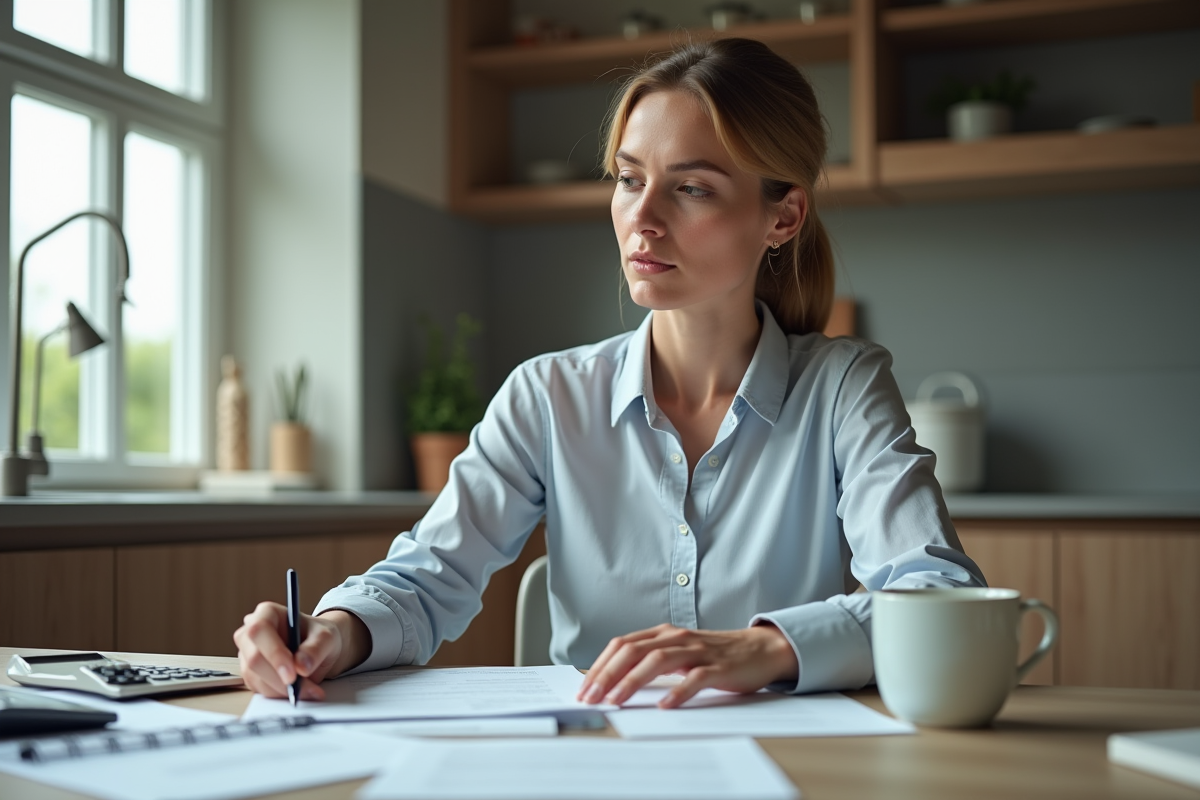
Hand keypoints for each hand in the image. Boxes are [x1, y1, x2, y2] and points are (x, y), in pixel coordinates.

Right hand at [233, 604, 369, 699]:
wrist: (319, 649)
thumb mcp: (326, 637)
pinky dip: (280, 695)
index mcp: (267, 613)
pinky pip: (259, 689)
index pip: (260, 631)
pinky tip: (299, 691)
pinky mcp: (251, 674)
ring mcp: (247, 655)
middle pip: (254, 658)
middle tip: (303, 689)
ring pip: (255, 678)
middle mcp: (251, 633)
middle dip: (279, 678)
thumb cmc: (319, 636)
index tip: (292, 674)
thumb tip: (301, 667)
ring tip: (309, 690)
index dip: (274, 653)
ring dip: (282, 690)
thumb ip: (316, 649)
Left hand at [576, 623, 798, 708]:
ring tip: (616, 701)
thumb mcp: (677, 652)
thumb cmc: (714, 654)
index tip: (584, 688)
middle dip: (607, 675)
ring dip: (632, 682)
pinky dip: (677, 691)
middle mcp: (676, 638)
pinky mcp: (718, 667)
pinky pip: (695, 678)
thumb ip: (650, 661)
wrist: (759, 649)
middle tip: (590, 697)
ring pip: (658, 661)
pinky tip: (665, 705)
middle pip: (633, 651)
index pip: (621, 645)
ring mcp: (697, 651)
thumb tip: (613, 683)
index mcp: (662, 633)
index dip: (600, 666)